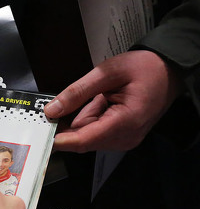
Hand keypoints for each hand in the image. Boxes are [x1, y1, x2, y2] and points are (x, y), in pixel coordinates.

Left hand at [44, 50, 183, 151]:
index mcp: (125, 122)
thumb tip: (51, 110)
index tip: (39, 134)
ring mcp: (125, 140)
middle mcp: (125, 138)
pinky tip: (102, 102)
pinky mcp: (122, 138)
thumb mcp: (108, 72)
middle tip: (71, 100)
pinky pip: (95, 134)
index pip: (83, 140)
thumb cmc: (144, 68)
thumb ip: (78, 92)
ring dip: (83, 118)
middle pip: (83, 140)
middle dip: (70, 123)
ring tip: (101, 96)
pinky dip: (91, 119)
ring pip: (87, 137)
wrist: (169, 71)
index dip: (58, 139)